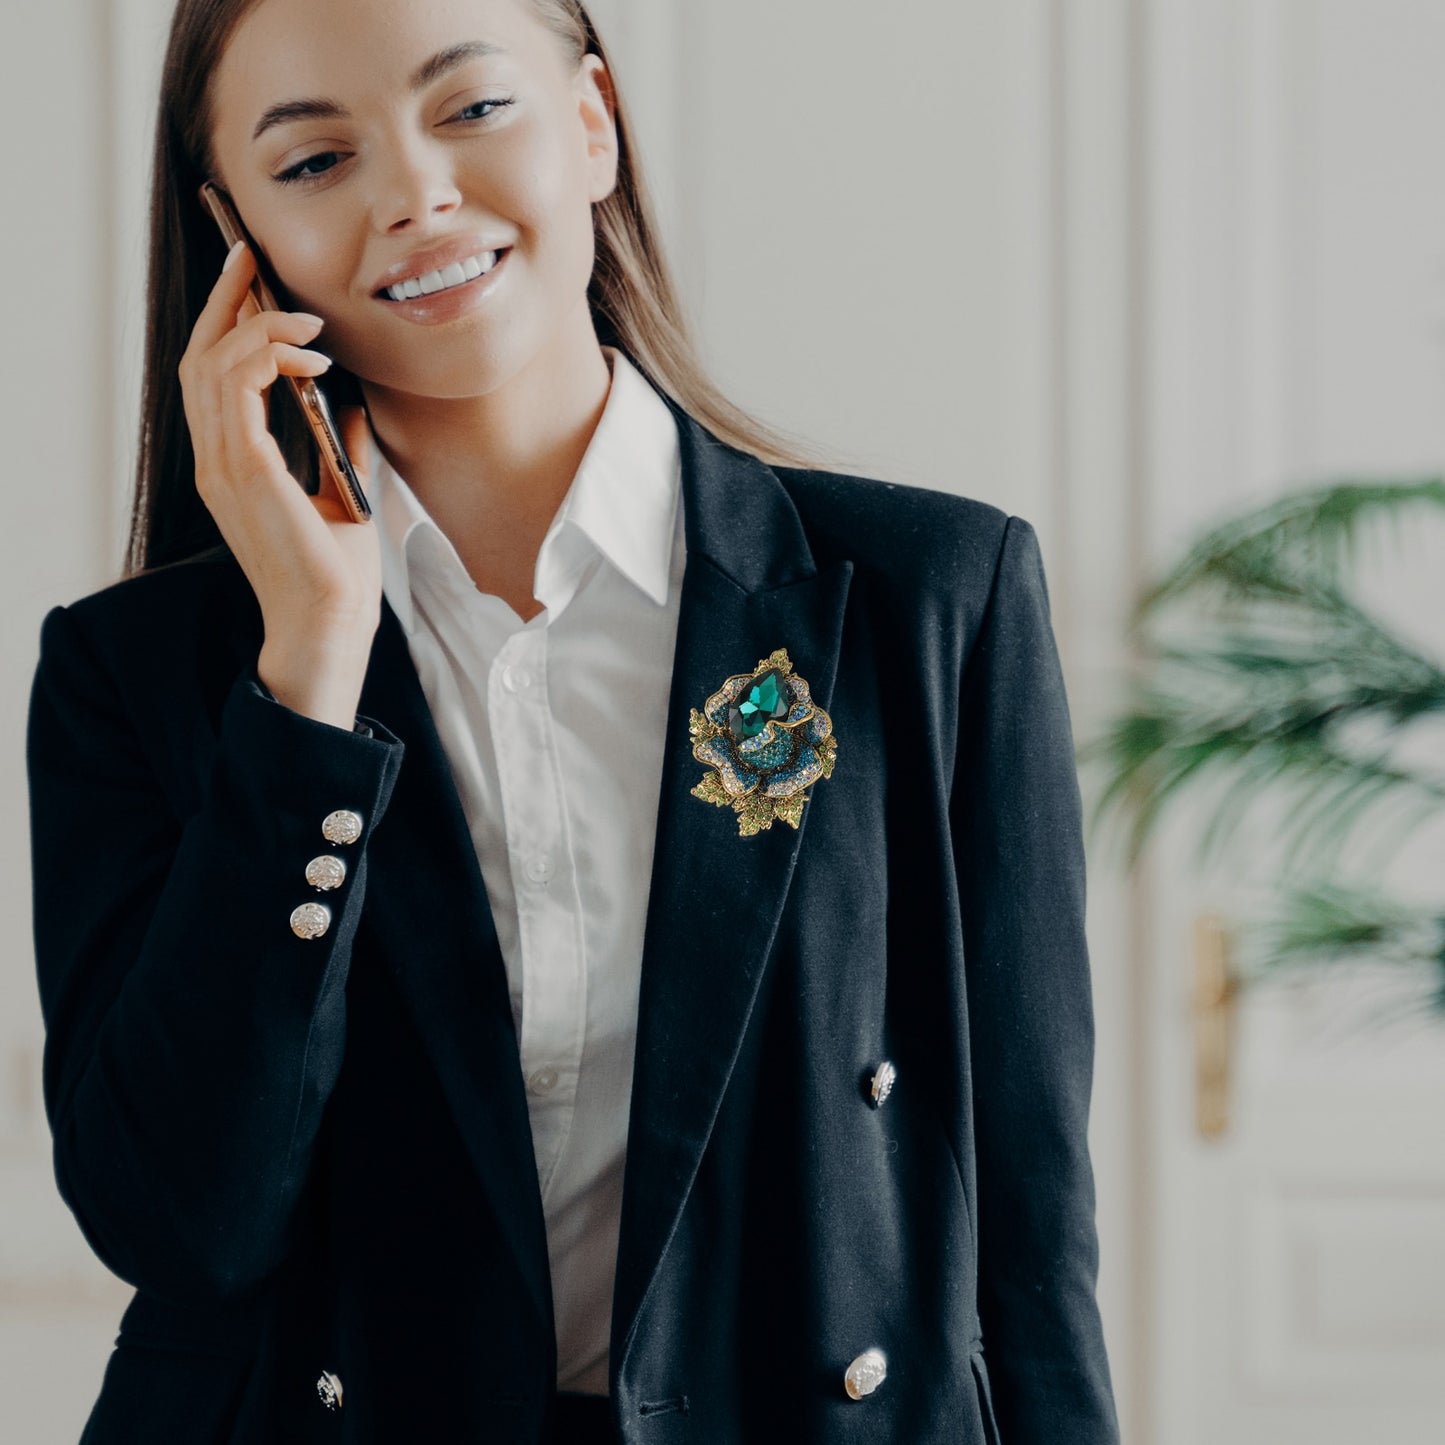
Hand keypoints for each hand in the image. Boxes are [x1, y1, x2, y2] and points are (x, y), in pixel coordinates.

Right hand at [178, 241, 382, 724]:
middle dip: (226, 301)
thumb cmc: (335, 573)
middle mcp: (216, 462)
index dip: (225, 323)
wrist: (330, 623)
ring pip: (214, 365)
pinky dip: (268, 358)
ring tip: (306, 322)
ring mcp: (223, 466)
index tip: (252, 281)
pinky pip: (238, 389)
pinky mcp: (245, 471)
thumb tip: (355, 407)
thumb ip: (340, 446)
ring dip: (257, 327)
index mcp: (231, 466)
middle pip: (201, 358)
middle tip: (252, 259)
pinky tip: (310, 359)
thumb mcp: (341, 492)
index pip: (212, 377)